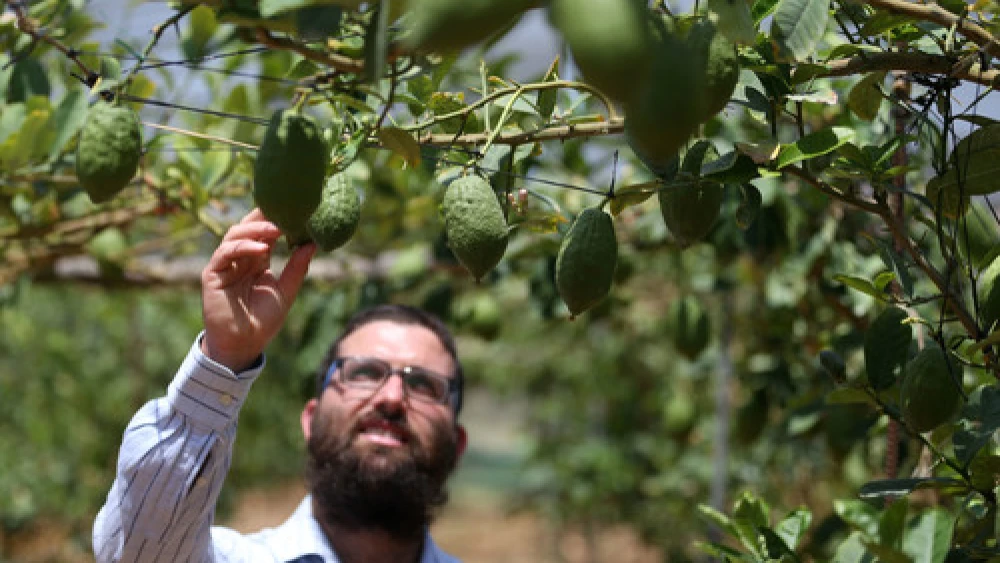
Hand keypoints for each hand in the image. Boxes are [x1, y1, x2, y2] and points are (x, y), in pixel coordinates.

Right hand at [200, 209, 315, 371]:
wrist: (243, 345)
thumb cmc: (263, 321)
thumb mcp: (286, 291)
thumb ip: (297, 268)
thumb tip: (312, 243)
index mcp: (257, 260)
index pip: (265, 232)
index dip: (277, 220)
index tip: (296, 210)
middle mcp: (240, 258)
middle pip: (248, 227)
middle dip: (265, 217)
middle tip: (285, 210)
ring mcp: (225, 265)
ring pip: (235, 235)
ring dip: (255, 229)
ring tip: (276, 229)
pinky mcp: (213, 274)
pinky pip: (225, 253)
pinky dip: (242, 247)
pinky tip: (261, 249)